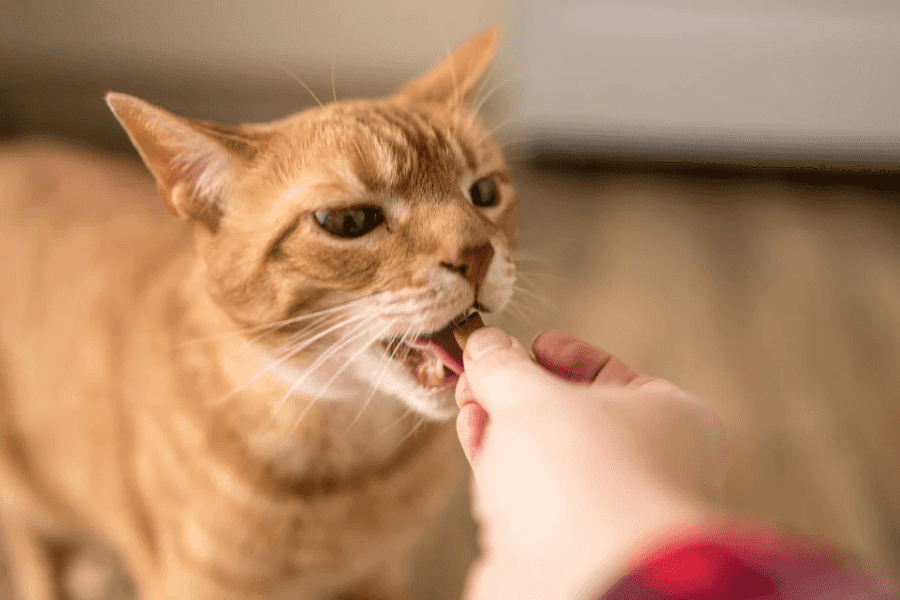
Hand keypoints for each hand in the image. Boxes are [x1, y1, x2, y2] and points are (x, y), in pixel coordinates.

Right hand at [454, 329, 724, 599]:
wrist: (586, 582)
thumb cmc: (584, 474)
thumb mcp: (535, 397)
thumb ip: (505, 367)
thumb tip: (485, 343)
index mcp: (668, 419)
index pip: (613, 375)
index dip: (566, 355)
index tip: (528, 344)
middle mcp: (643, 465)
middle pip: (571, 414)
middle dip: (519, 390)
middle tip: (482, 368)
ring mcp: (602, 508)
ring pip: (543, 454)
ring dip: (501, 422)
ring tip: (468, 398)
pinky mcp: (560, 544)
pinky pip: (524, 491)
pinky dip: (496, 461)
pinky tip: (471, 431)